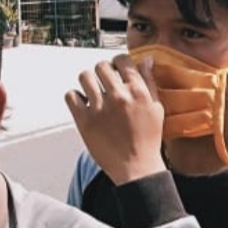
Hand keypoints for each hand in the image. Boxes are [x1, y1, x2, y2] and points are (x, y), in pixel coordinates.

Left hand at [65, 54, 166, 184]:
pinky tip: (84, 104)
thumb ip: (150, 82)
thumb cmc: (148, 139)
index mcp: (137, 91)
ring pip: (84, 76)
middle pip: (101, 66)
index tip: (117, 70)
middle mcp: (118, 96)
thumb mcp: (156, 108)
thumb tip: (145, 59)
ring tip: (93, 92)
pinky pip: (71, 96)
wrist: (136, 168)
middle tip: (104, 82)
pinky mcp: (85, 121)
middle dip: (103, 71)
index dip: (118, 63)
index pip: (122, 60)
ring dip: (88, 81)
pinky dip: (75, 97)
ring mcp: (100, 108)